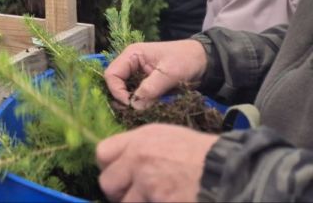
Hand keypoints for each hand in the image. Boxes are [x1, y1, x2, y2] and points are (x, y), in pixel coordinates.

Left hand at [97, 124, 218, 201]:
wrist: (231, 171)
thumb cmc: (206, 154)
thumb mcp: (170, 138)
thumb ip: (143, 149)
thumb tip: (126, 163)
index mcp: (140, 139)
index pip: (102, 153)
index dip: (109, 168)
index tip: (120, 177)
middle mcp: (138, 158)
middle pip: (107, 182)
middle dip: (118, 193)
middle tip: (135, 196)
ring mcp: (147, 183)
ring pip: (125, 202)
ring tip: (156, 198)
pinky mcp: (157, 201)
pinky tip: (168, 201)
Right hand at [105, 40, 208, 109]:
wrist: (205, 60)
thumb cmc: (186, 60)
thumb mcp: (169, 74)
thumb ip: (150, 89)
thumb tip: (135, 107)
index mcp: (132, 55)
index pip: (112, 74)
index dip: (117, 91)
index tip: (130, 105)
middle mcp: (131, 64)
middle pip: (115, 83)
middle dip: (123, 98)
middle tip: (135, 111)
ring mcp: (137, 73)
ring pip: (125, 90)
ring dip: (133, 101)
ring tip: (143, 110)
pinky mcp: (146, 82)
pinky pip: (136, 94)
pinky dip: (141, 102)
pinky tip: (148, 107)